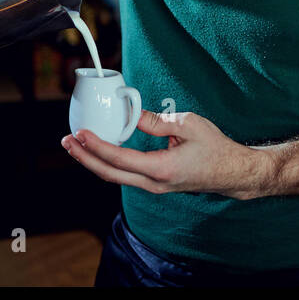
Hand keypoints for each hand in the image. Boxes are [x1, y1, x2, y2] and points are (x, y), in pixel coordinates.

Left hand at [60, 110, 275, 199]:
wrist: (232, 172)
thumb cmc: (215, 148)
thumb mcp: (188, 125)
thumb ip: (157, 121)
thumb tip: (133, 113)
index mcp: (161, 168)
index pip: (119, 159)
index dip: (96, 146)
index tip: (80, 134)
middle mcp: (154, 182)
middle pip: (109, 173)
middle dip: (85, 158)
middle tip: (67, 142)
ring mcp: (154, 186)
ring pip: (115, 176)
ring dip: (94, 161)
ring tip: (76, 146)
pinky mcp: (155, 183)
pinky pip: (125, 175)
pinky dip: (108, 163)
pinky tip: (99, 151)